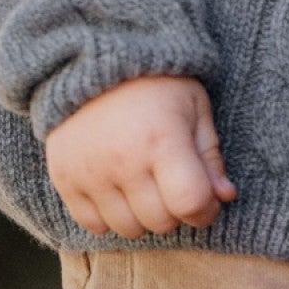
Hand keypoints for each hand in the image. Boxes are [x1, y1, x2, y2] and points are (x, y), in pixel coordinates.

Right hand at [44, 74, 237, 239]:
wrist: (92, 59)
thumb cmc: (155, 83)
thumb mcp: (194, 108)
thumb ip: (210, 156)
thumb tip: (224, 197)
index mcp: (162, 140)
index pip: (191, 203)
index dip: (206, 210)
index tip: (205, 201)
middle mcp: (123, 160)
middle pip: (161, 221)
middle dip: (175, 211)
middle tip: (171, 186)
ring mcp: (90, 171)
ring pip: (128, 229)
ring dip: (143, 217)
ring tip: (143, 186)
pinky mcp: (64, 177)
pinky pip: (91, 224)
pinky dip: (109, 217)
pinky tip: (117, 191)